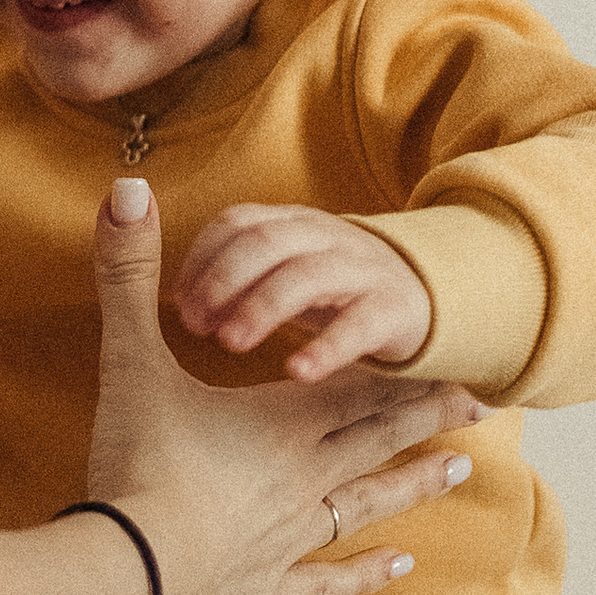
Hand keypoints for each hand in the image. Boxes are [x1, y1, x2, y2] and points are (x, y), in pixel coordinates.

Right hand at [83, 180, 481, 594]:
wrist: (128, 579)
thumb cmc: (137, 467)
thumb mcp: (130, 362)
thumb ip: (129, 277)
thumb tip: (126, 189)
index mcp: (278, 423)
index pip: (357, 386)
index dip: (405, 370)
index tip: (457, 358)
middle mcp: (301, 479)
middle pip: (376, 438)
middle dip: (426, 417)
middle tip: (481, 406)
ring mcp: (289, 541)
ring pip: (366, 504)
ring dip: (412, 486)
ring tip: (461, 472)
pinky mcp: (266, 592)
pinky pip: (328, 578)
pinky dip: (365, 572)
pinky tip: (398, 567)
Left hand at [173, 201, 431, 381]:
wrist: (425, 296)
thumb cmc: (330, 290)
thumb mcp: (282, 271)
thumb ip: (231, 275)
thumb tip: (170, 297)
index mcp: (291, 222)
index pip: (236, 222)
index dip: (201, 259)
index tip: (176, 303)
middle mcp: (324, 236)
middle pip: (265, 242)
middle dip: (222, 280)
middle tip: (193, 324)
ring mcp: (361, 269)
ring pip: (306, 276)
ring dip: (261, 307)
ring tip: (229, 343)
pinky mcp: (394, 310)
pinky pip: (359, 324)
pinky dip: (326, 348)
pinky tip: (296, 372)